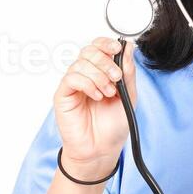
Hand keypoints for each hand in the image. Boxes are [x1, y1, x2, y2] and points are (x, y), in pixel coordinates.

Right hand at [54, 36, 135, 178]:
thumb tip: (128, 47)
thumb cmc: (113, 126)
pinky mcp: (63, 95)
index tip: (117, 48)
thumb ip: (128, 72)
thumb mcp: (129, 95)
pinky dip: (87, 84)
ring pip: (80, 63)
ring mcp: (74, 85)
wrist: (102, 149)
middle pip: (88, 51)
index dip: (106, 43)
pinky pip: (71, 78)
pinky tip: (97, 96)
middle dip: (105, 61)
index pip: (98, 47)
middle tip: (116, 77)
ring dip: (98, 76)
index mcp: (101, 73)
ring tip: (108, 93)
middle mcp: (86, 76)